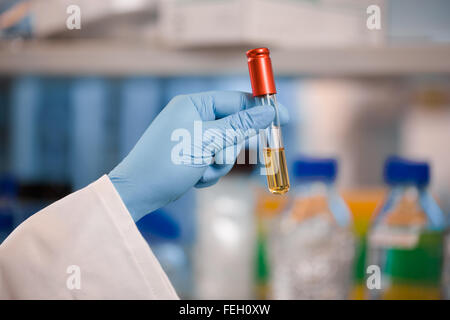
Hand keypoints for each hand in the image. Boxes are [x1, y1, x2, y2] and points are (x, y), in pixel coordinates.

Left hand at [109, 91, 288, 220]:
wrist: (138, 192)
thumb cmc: (168, 163)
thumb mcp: (208, 142)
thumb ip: (240, 126)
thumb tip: (268, 113)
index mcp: (193, 104)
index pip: (236, 100)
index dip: (259, 110)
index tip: (282, 117)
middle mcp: (193, 116)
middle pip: (233, 126)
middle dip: (229, 148)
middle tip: (218, 157)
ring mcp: (192, 136)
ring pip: (226, 147)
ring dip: (219, 164)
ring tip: (201, 171)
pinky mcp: (191, 154)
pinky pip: (214, 160)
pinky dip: (209, 171)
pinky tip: (194, 177)